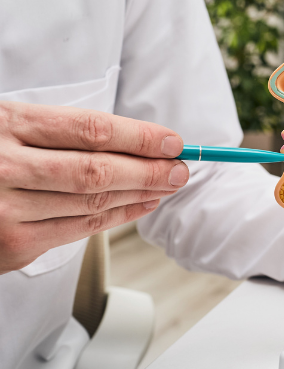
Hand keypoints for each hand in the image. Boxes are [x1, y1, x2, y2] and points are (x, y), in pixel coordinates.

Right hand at [0, 102, 187, 273]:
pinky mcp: (11, 246)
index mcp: (6, 124)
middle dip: (149, 170)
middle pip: (97, 170)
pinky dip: (116, 216)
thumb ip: (56, 129)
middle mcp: (4, 167)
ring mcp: (5, 210)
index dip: (140, 137)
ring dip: (140, 194)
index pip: (91, 130)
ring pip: (92, 202)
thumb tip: (132, 138)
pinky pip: (77, 229)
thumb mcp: (6, 123)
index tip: (172, 141)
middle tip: (181, 168)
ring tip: (166, 185)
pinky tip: (138, 205)